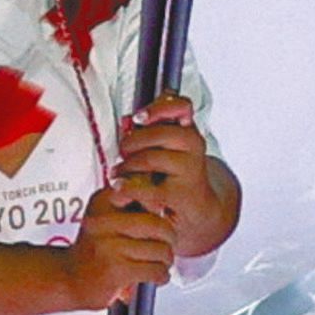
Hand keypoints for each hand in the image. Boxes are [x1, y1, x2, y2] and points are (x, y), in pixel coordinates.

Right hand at [63, 185, 177, 310]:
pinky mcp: (116, 271)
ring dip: (166, 259)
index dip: (156, 202)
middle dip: (170, 237)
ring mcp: (109, 246)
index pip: (141, 190)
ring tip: (160, 261)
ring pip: (160, 250)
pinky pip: (155, 270)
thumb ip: (129, 203)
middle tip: (167, 243)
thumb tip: (161, 200)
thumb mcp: (104, 215)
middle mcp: (104, 220)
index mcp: (102, 201)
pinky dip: (161, 275)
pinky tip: (156, 275)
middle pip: (158, 224)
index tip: (156, 213)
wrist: (68, 277)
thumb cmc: (94, 246)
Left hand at [110, 90, 231, 259]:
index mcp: (188, 129)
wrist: (196, 208)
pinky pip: (148, 188)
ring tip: (118, 172)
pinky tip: (120, 187)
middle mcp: (194, 146)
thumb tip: (128, 119)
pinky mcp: (181, 194)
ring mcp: (191, 170)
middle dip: (133, 141)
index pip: (182, 106)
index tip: (139, 117)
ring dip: (127, 165)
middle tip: (123, 150)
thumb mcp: (164, 147)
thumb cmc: (173, 173)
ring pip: (150, 158)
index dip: (160, 108)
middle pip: (160, 133)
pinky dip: (129, 187)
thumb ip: (150, 130)